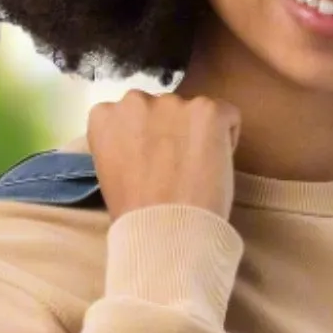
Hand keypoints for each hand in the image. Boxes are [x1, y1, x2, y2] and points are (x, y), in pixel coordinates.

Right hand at [86, 89, 239, 222]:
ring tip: (198, 173)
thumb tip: (147, 146)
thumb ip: (124, 148)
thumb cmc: (136, 216)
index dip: (147, 140)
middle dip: (173, 132)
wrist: (165, 231)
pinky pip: (227, 116)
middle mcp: (135, 101)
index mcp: (105, 117)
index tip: (154, 165)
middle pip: (164, 109)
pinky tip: (216, 167)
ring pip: (194, 112)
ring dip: (199, 135)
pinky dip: (228, 138)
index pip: (131, 115)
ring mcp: (172, 102)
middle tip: (178, 169)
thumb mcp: (111, 175)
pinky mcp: (207, 110)